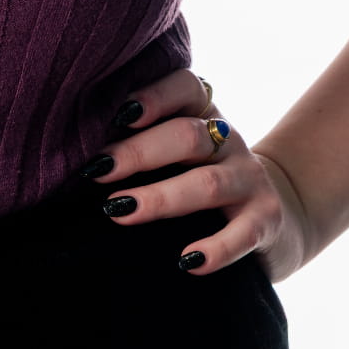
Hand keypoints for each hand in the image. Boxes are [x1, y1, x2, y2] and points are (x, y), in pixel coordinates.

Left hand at [80, 67, 315, 282]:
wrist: (273, 213)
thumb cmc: (201, 175)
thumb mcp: (180, 148)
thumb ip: (144, 139)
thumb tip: (76, 153)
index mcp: (203, 111)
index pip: (184, 86)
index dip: (153, 95)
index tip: (117, 114)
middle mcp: (228, 139)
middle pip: (186, 137)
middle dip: (138, 153)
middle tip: (96, 170)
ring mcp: (250, 179)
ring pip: (206, 184)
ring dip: (160, 198)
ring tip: (119, 212)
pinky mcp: (265, 221)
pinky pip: (241, 234)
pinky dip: (215, 249)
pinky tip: (187, 262)